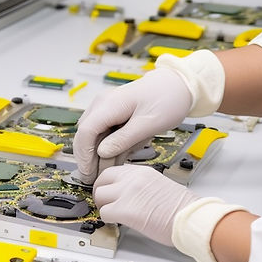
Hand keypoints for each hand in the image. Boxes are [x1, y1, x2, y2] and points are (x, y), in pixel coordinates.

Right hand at [73, 68, 191, 183]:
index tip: (88, 173)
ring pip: (91, 134)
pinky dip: (104, 146)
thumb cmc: (167, 99)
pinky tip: (111, 158)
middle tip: (92, 177)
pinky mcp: (112, 112)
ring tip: (103, 170)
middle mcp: (103, 104)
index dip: (84, 155)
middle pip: (84, 134)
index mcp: (109, 104)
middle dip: (86, 157)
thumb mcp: (148, 124)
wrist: (178, 84)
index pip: (86, 132)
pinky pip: (101, 131)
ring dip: (95, 153)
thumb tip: (102, 153)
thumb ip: (124, 139)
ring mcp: (105, 107)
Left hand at [93, 164, 198, 245]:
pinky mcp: (124, 210)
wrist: (192, 218)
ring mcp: (127, 193)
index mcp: (142, 172)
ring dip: (103, 206)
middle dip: (100, 193)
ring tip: (113, 214)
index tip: (108, 192)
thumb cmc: (183, 208)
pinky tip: (118, 222)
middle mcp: (133, 178)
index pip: (114, 171)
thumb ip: (141, 186)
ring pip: (100, 196)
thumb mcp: (159, 186)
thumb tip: (129, 195)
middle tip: (105, 203)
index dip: (108, 184)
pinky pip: (104, 213)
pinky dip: (108, 219)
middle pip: (102, 180)